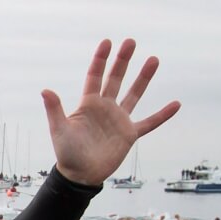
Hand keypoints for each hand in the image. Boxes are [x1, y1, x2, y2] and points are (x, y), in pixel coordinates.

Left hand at [42, 40, 179, 185]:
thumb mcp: (59, 130)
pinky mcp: (129, 134)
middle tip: (130, 42)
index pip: (95, 77)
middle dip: (122, 61)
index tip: (107, 42)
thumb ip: (55, 110)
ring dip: (143, 78)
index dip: (100, 60)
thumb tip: (45, 90)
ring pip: (134, 94)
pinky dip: (162, 115)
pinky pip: (149, 123)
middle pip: (115, 79)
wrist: (80, 176)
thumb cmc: (67, 153)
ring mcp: (118, 120)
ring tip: (153, 59)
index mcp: (88, 105)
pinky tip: (176, 104)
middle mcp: (105, 109)